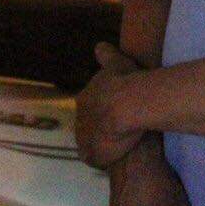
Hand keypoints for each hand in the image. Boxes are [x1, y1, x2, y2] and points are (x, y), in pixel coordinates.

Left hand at [76, 43, 146, 167]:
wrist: (125, 104)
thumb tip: (99, 46)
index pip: (90, 108)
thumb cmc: (124, 81)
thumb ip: (107, 56)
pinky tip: (117, 158)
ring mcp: (83, 138)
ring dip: (102, 145)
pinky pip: (95, 159)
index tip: (114, 113)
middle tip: (118, 131)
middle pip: (89, 127)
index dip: (103, 111)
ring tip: (120, 146)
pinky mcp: (91, 154)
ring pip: (91, 143)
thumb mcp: (117, 62)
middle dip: (100, 129)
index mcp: (84, 99)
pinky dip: (104, 159)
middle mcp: (79, 118)